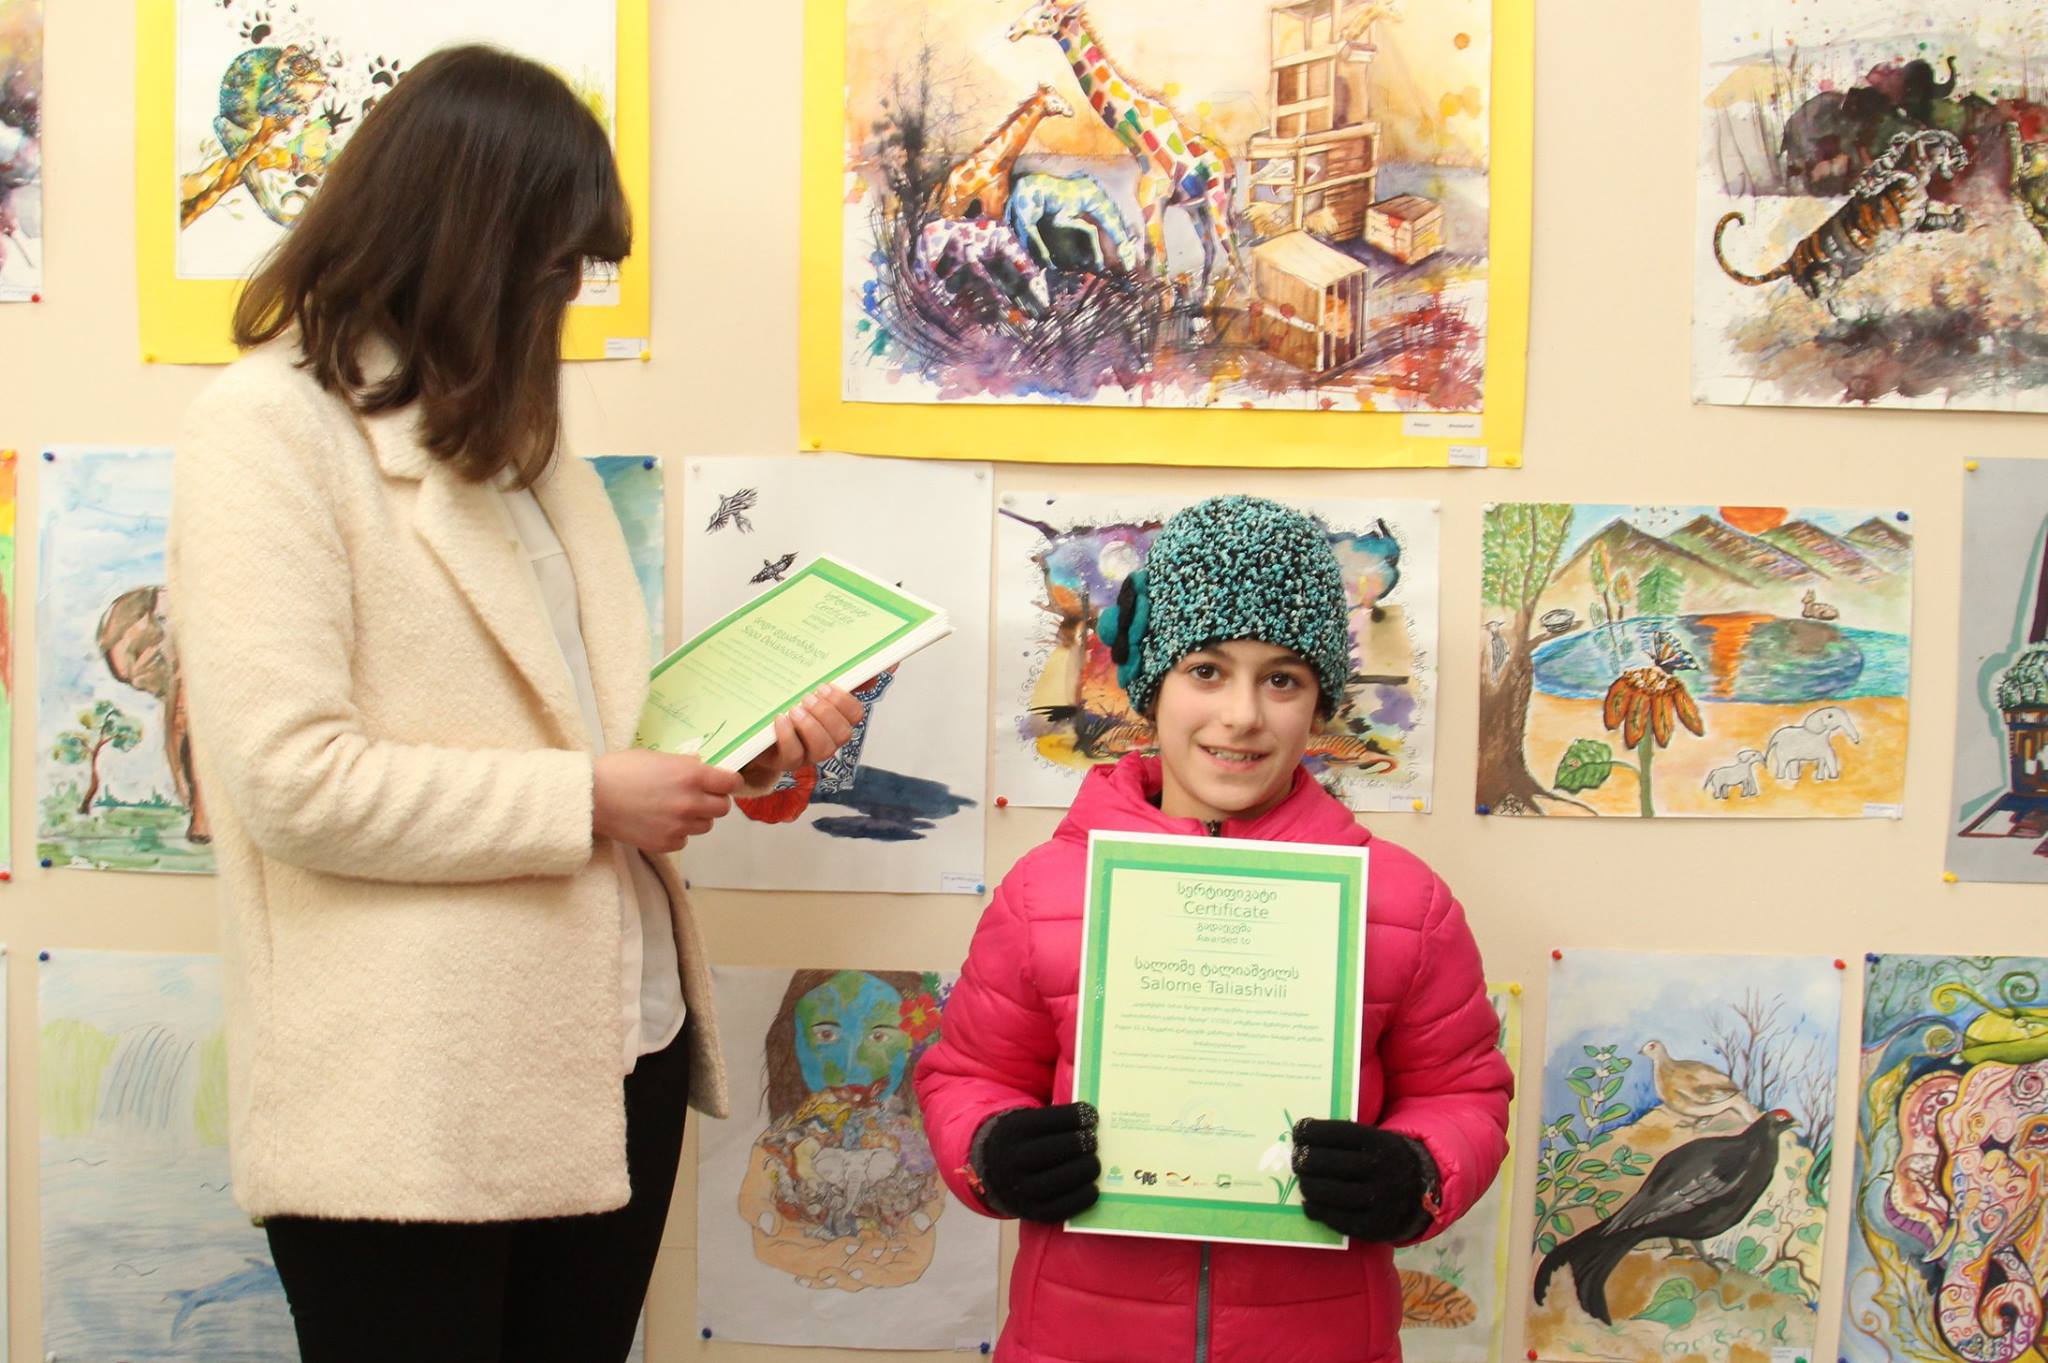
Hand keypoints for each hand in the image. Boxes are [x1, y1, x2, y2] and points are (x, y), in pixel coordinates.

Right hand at [592, 749, 741, 852]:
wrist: (592, 797)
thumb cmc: (620, 770)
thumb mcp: (657, 757)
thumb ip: (685, 764)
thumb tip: (703, 767)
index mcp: (692, 775)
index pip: (731, 783)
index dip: (728, 782)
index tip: (723, 783)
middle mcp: (691, 802)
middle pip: (723, 809)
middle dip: (714, 802)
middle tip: (698, 797)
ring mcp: (680, 825)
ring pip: (705, 826)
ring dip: (696, 818)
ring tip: (674, 810)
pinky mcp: (666, 843)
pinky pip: (684, 839)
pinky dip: (677, 832)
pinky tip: (659, 822)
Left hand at [736, 684, 865, 794]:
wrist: (754, 725)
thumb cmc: (786, 702)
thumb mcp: (807, 685)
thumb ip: (836, 676)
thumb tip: (875, 671)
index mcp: (836, 718)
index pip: (855, 714)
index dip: (844, 702)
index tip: (825, 687)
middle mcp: (827, 739)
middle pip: (843, 734)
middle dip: (827, 714)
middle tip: (808, 697)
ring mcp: (808, 753)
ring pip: (824, 749)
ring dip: (811, 727)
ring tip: (794, 710)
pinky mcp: (786, 762)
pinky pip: (794, 755)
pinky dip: (788, 736)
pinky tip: (779, 719)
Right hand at [969, 1103, 1100, 1222]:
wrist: (993, 1171)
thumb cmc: (1024, 1142)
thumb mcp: (1028, 1123)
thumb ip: (1055, 1122)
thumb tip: (1092, 1122)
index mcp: (1013, 1130)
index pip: (1048, 1120)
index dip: (1074, 1117)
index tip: (1092, 1117)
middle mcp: (1012, 1160)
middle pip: (1050, 1150)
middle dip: (1079, 1144)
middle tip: (1094, 1142)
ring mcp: (1019, 1188)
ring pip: (1054, 1181)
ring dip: (1082, 1171)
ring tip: (1095, 1163)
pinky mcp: (1029, 1211)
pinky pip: (1057, 1209)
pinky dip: (1080, 1200)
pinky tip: (1094, 1189)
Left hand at [1292, 1119, 1437, 1241]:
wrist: (1423, 1193)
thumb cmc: (1388, 1161)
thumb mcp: (1380, 1141)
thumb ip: (1349, 1140)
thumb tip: (1303, 1139)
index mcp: (1384, 1143)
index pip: (1338, 1133)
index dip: (1312, 1131)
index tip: (1298, 1132)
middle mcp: (1384, 1170)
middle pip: (1329, 1163)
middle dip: (1304, 1160)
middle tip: (1296, 1160)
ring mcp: (1381, 1201)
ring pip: (1329, 1192)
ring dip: (1308, 1186)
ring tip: (1302, 1181)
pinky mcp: (1376, 1227)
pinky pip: (1338, 1220)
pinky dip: (1318, 1211)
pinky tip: (1309, 1205)